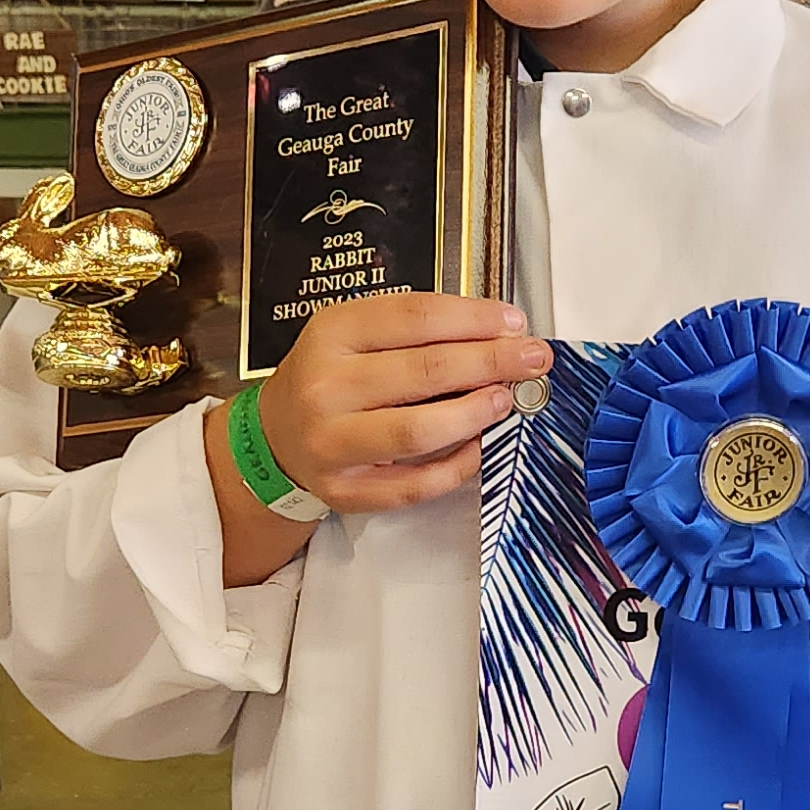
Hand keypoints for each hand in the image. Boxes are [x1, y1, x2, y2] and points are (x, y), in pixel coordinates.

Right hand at [257, 294, 549, 512]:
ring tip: (505, 399)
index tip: (514, 323)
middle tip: (532, 359)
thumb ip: (418, 330)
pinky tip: (478, 445)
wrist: (277, 435)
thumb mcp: (357, 333)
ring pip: (419, 431)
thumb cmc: (332, 377)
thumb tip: (498, 334)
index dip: (474, 319)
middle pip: (425, 371)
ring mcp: (332, 443)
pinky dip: (457, 465)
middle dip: (491, 362)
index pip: (416, 318)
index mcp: (332, 334)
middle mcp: (326, 387)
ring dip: (475, 413)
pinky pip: (415, 484)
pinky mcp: (346, 491)